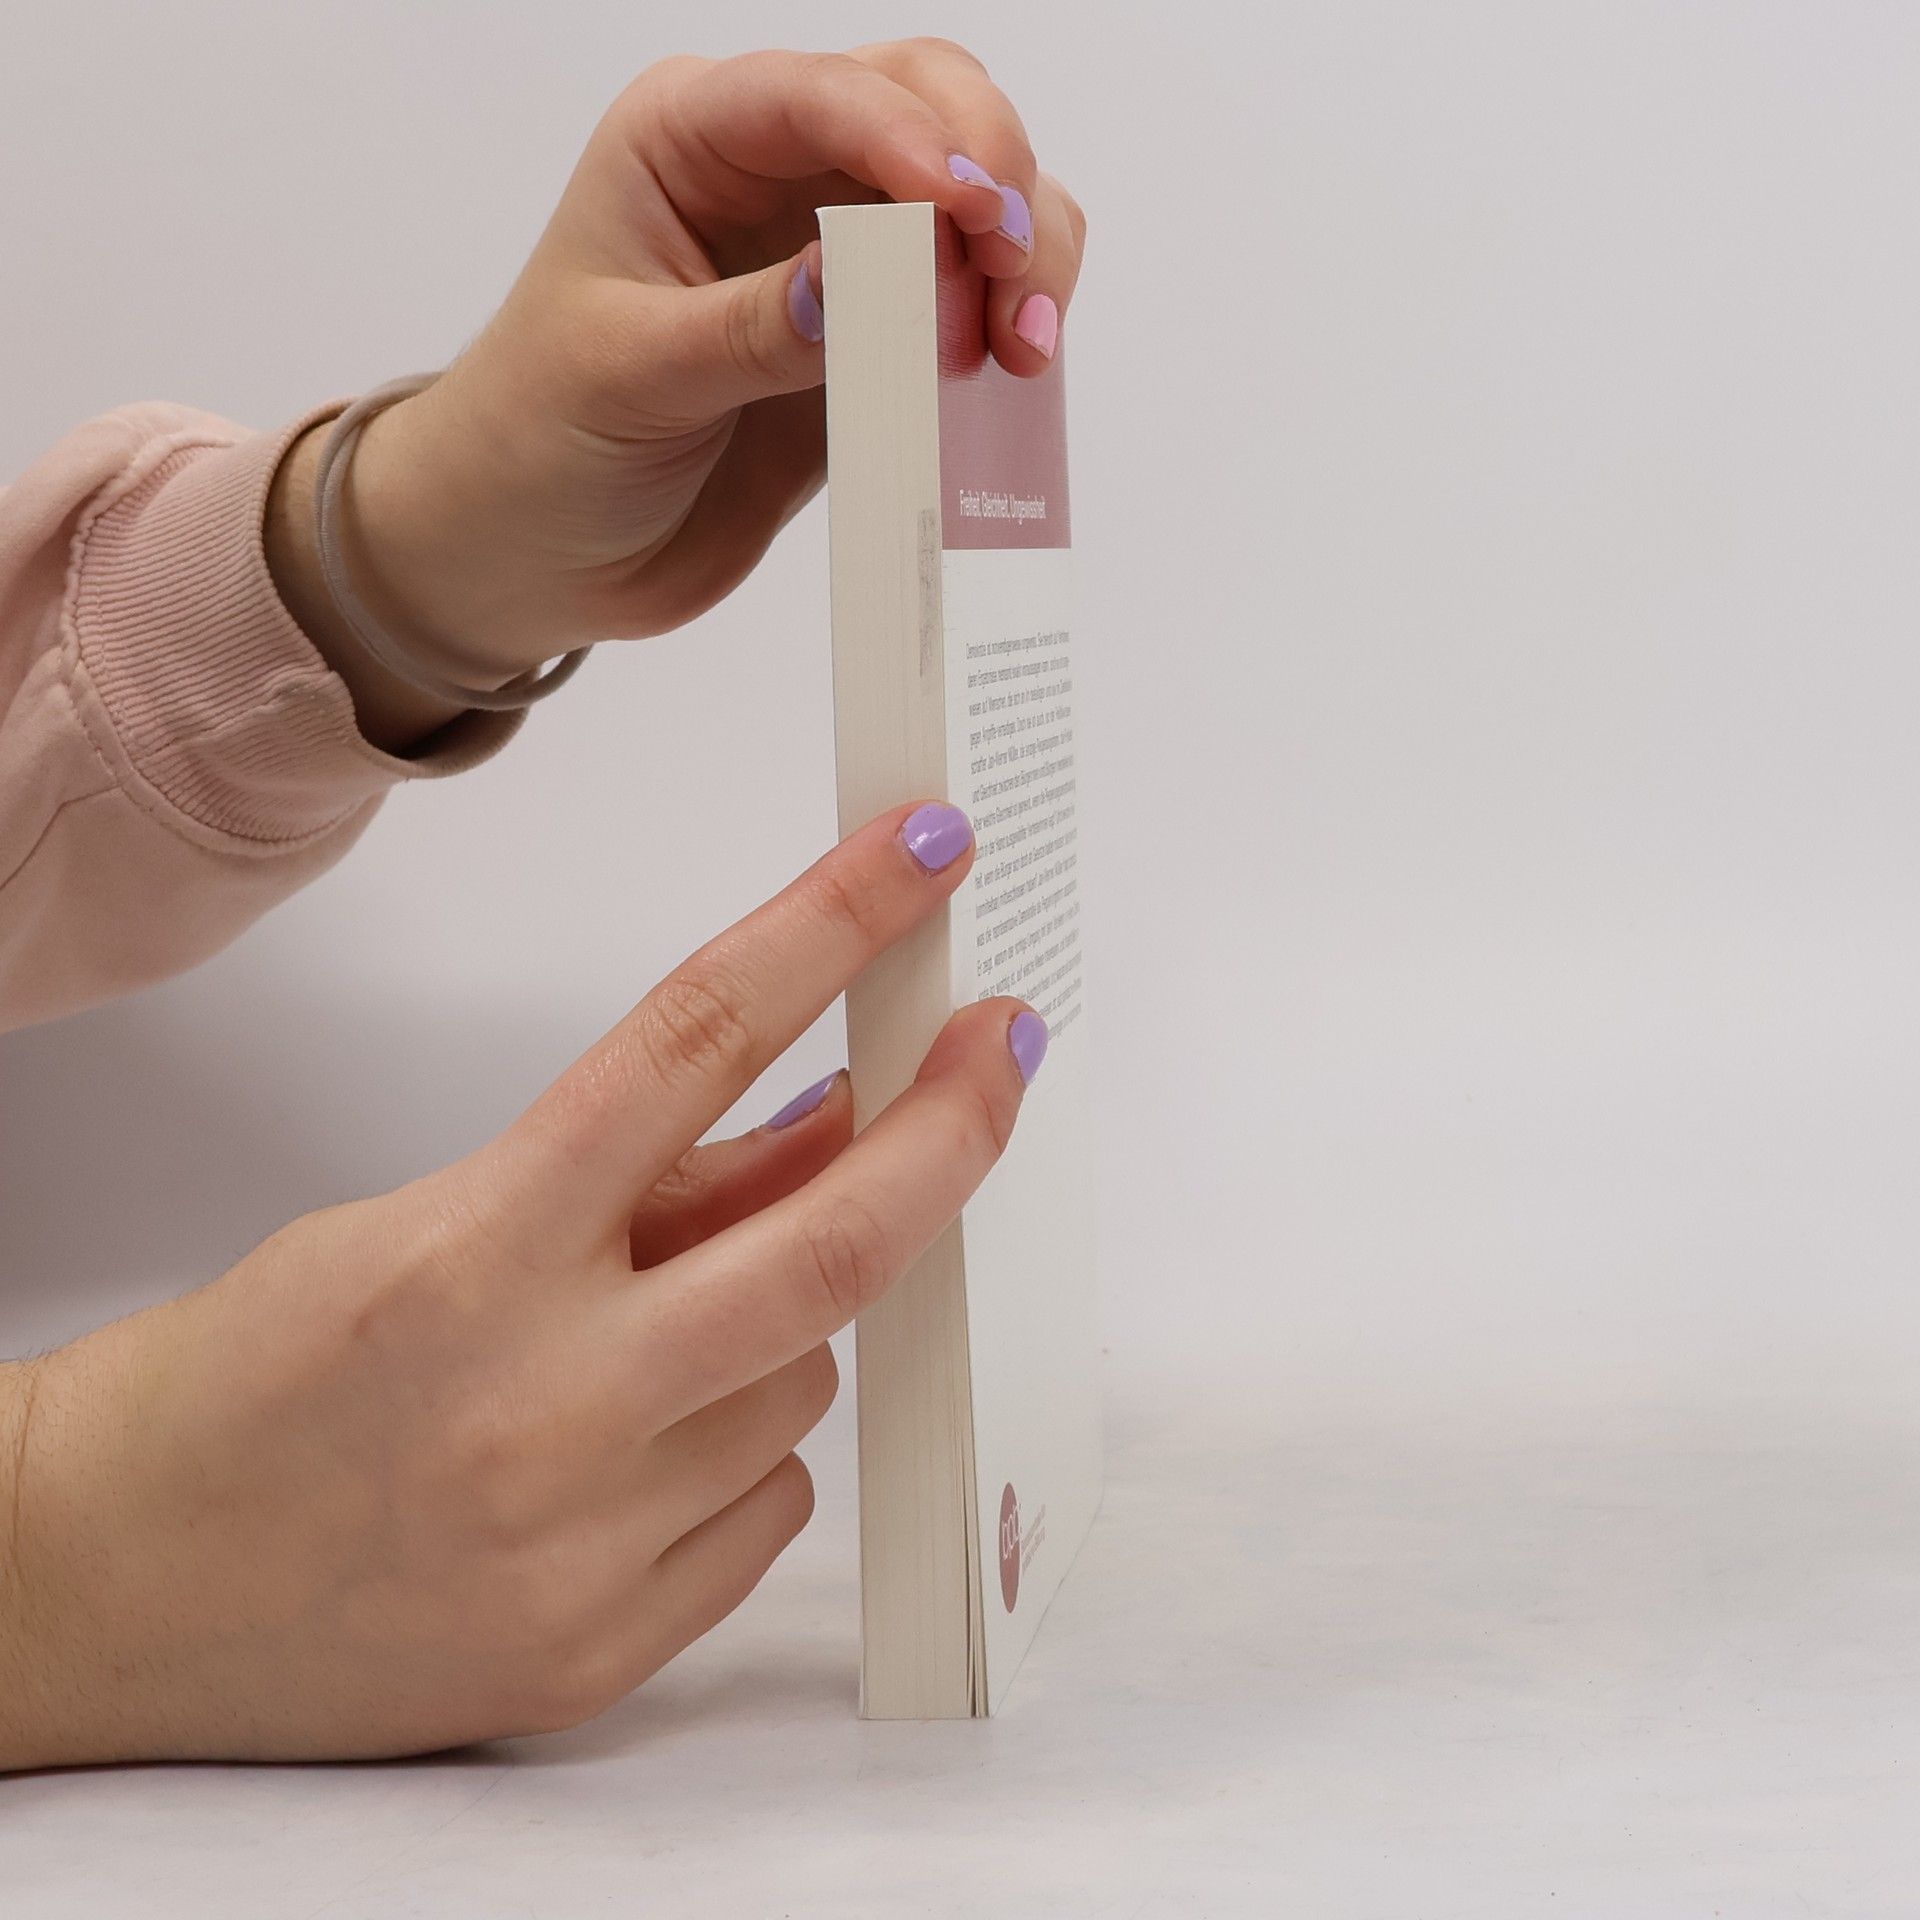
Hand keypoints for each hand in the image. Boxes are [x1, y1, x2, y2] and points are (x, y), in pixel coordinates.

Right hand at [0, 803, 1038, 1765]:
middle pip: (836, 1236)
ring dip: (778, 1329)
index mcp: (469, 1249)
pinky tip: (631, 1459)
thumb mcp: (424, 1223)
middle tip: (1001, 1050)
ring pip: (807, 1378)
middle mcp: (538, 1395)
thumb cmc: (247, 1383)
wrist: (106, 1584)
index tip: (918, 859)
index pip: (695, 1037)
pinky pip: (767, 1507)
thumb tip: (822, 1114)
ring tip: (653, 1343)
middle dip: (955, 1125)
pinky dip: (738, 1453)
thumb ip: (639, 1184)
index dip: (830, 925)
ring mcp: (579, 1537)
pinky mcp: (598, 1648)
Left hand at [269, 41, 1086, 745]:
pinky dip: (1015, 319)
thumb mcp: (632, 378)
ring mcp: (838, 253)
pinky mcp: (880, 340)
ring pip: (979, 195)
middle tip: (1012, 278)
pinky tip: (1014, 373)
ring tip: (1021, 350)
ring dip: (1026, 255)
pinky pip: (976, 298)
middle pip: (933, 105)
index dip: (909, 137)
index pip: (819, 94)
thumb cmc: (545, 442)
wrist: (540, 552)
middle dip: (995, 179)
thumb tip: (867, 289)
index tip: (967, 212)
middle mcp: (774, 172)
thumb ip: (754, 330)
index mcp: (688, 139)